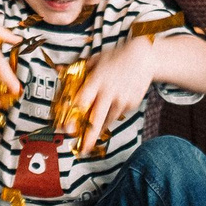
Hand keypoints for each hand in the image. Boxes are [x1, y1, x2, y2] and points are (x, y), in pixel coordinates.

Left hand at [69, 36, 156, 157]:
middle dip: (89, 136)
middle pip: (97, 118)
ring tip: (94, 131)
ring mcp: (122, 99)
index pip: (82, 102)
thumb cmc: (116, 57)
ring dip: (100, 126)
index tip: (67, 129)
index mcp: (97, 81)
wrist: (143, 57)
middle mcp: (109, 92)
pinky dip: (113, 112)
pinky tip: (114, 103)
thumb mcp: (96, 59)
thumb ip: (81, 69)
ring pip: (108, 119)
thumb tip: (61, 69)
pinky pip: (119, 113)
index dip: (74, 117)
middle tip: (82, 149)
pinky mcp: (132, 103)